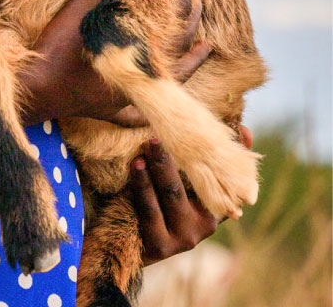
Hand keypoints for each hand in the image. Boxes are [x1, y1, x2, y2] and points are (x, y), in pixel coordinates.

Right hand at [24, 0, 209, 124]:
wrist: (32, 89)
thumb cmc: (56, 50)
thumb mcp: (80, 7)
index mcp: (139, 50)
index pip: (173, 14)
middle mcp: (141, 78)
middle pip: (180, 44)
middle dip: (191, 15)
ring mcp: (129, 97)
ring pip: (173, 80)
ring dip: (191, 58)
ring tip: (204, 41)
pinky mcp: (112, 109)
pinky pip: (142, 112)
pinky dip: (157, 102)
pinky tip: (165, 95)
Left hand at [134, 127, 253, 263]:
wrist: (131, 242)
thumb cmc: (161, 202)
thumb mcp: (186, 182)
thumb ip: (208, 159)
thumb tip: (244, 129)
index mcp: (214, 210)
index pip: (227, 181)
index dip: (230, 156)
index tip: (237, 129)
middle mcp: (204, 225)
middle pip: (196, 183)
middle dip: (182, 153)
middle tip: (164, 129)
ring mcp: (184, 237)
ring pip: (171, 195)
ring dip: (159, 166)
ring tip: (147, 144)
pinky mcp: (161, 245)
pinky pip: (151, 210)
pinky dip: (143, 185)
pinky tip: (136, 165)